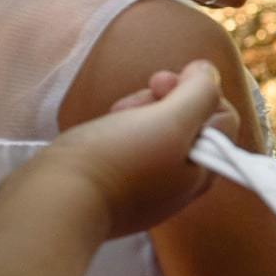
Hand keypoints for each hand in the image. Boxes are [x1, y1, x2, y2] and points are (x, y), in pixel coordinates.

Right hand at [52, 60, 238, 237]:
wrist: (53, 202)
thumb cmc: (116, 161)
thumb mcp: (171, 121)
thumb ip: (200, 94)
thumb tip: (208, 73)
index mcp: (202, 172)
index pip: (222, 117)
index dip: (197, 90)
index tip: (163, 82)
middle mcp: (180, 185)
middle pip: (188, 123)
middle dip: (165, 99)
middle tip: (140, 95)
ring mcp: (146, 189)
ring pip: (156, 133)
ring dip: (139, 112)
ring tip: (115, 114)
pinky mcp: (115, 189)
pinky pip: (129, 149)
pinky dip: (120, 131)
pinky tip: (102, 130)